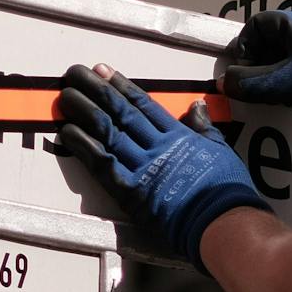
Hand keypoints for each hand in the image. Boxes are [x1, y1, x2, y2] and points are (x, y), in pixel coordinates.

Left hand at [57, 64, 271, 271]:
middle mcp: (157, 146)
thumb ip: (204, 127)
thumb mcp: (220, 150)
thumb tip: (195, 106)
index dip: (121, 85)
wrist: (222, 222)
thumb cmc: (226, 190)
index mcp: (178, 135)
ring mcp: (143, 167)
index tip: (103, 69)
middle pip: (120, 112)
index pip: (143, 104)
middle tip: (75, 73)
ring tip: (65, 96)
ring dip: (84, 112)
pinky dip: (84, 146)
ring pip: (107, 132)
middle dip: (96, 89)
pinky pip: (102, 164)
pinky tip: (68, 132)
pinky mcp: (131, 192)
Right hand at [218, 9, 291, 132]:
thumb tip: (225, 83)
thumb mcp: (282, 84)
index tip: (243, 71)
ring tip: (278, 94)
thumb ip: (250, 83)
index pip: (258, 23)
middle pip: (273, 38)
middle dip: (260, 63)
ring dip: (277, 73)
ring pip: (289, 53)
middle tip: (257, 85)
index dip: (245, 47)